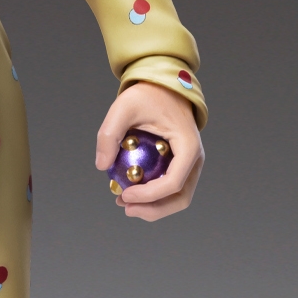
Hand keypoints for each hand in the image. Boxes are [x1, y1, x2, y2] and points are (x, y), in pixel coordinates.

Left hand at [95, 82, 203, 221]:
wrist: (163, 87)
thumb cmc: (146, 94)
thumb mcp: (123, 107)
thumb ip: (109, 134)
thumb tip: (101, 166)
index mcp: (188, 146)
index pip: (174, 183)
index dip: (149, 196)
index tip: (124, 195)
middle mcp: (195, 159)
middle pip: (181, 198)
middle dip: (153, 209)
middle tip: (124, 207)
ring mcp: (191, 164)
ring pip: (178, 198)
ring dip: (154, 207)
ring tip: (125, 204)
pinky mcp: (182, 165)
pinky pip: (171, 188)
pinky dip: (154, 197)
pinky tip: (130, 192)